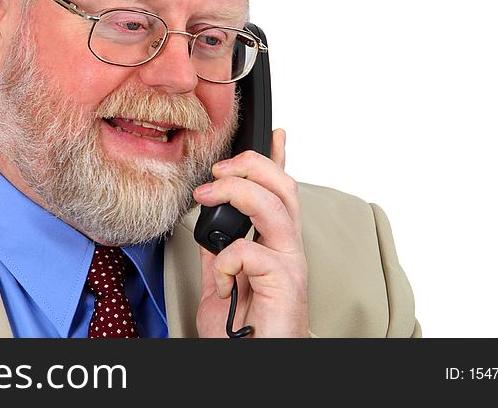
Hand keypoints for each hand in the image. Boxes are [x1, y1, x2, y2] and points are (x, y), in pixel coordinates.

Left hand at [194, 129, 308, 337]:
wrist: (252, 362)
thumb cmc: (244, 331)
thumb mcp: (220, 282)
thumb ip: (218, 251)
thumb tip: (207, 226)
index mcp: (274, 244)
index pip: (280, 192)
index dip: (278, 160)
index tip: (275, 134)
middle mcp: (288, 249)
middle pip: (283, 187)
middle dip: (250, 166)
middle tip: (217, 173)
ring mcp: (290, 264)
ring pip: (273, 205)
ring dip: (235, 193)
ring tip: (207, 198)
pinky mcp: (286, 283)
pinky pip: (250, 250)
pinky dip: (224, 261)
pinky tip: (220, 282)